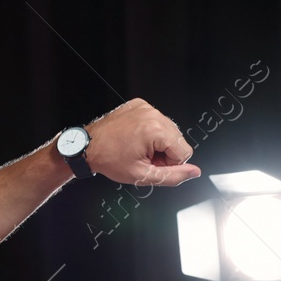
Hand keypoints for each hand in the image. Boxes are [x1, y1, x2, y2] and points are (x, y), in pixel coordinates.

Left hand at [82, 98, 199, 186]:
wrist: (87, 146)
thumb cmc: (108, 159)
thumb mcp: (142, 175)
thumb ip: (173, 176)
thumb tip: (194, 172)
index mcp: (155, 130)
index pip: (185, 152)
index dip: (170, 164)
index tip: (152, 164)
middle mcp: (152, 114)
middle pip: (178, 140)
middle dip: (164, 153)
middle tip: (143, 157)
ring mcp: (146, 107)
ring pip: (169, 131)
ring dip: (158, 143)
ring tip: (138, 148)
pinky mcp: (139, 105)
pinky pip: (156, 121)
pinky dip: (150, 132)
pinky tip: (135, 139)